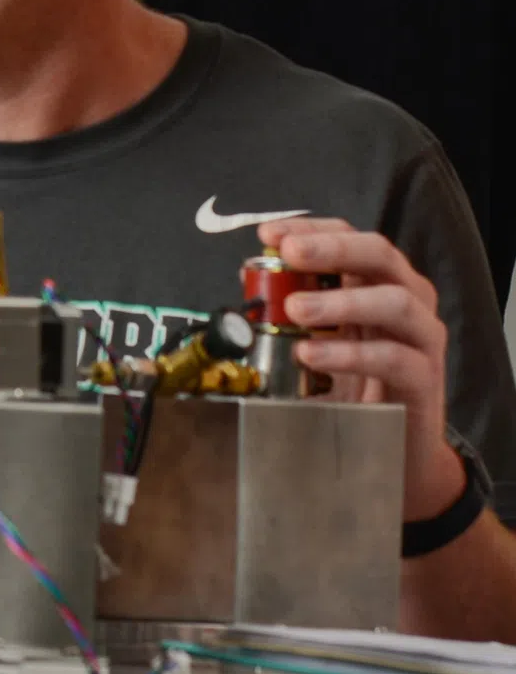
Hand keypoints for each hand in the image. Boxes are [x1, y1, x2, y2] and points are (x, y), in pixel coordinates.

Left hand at [264, 217, 464, 521]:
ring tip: (295, 310)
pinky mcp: (424, 377)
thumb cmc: (353, 381)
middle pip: (379, 255)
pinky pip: (394, 357)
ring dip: (341, 301)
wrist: (392, 444)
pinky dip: (350, 353)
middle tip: (290, 254)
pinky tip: (311, 355)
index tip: (270, 234)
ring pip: (394, 302)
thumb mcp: (318, 336)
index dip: (312, 229)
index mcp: (377, 281)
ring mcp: (421, 336)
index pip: (350, 236)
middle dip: (332, 249)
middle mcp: (407, 298)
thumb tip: (249, 279)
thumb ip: (290, 307)